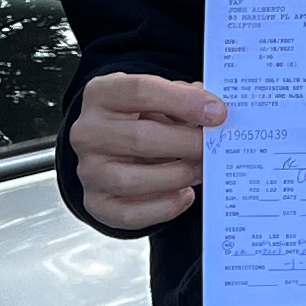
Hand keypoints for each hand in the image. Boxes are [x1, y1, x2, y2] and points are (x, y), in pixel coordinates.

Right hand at [70, 70, 224, 232]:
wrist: (110, 147)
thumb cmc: (138, 118)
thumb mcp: (155, 97)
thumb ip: (180, 99)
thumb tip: (213, 113)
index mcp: (101, 95)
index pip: (140, 91)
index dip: (183, 101)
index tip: (218, 113)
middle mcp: (88, 133)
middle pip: (141, 138)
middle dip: (187, 143)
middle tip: (216, 146)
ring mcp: (89, 171)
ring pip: (134, 180)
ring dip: (178, 176)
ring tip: (201, 169)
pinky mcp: (97, 203)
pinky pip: (132, 214)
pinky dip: (165, 206)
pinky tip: (185, 194)